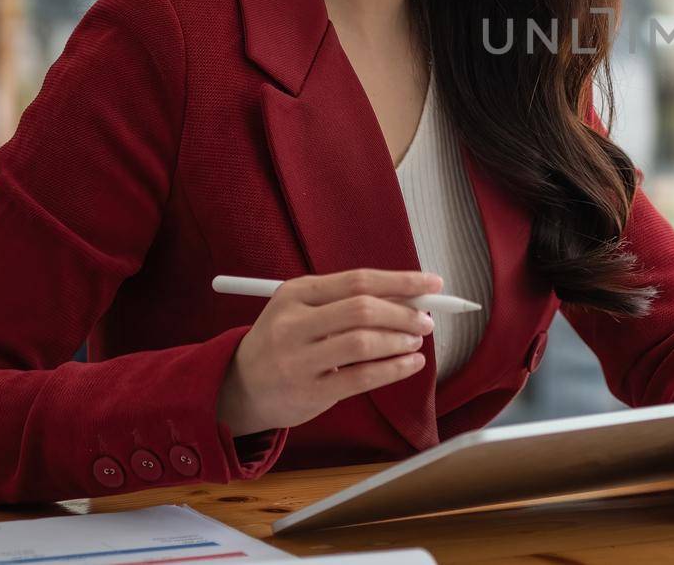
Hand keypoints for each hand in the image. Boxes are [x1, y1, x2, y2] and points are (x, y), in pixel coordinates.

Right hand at [217, 269, 439, 436]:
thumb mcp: (304, 309)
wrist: (240, 387)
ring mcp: (298, 360)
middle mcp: (293, 323)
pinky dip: (394, 369)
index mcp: (295, 293)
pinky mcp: (309, 392)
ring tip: (416, 342)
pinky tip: (410, 364)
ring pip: (363, 343)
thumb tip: (412, 297)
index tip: (433, 283)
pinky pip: (362, 377)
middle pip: (362, 309)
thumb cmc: (287, 341)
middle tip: (426, 321)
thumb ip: (349, 300)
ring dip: (399, 340)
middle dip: (403, 313)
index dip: (401, 281)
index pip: (358, 280)